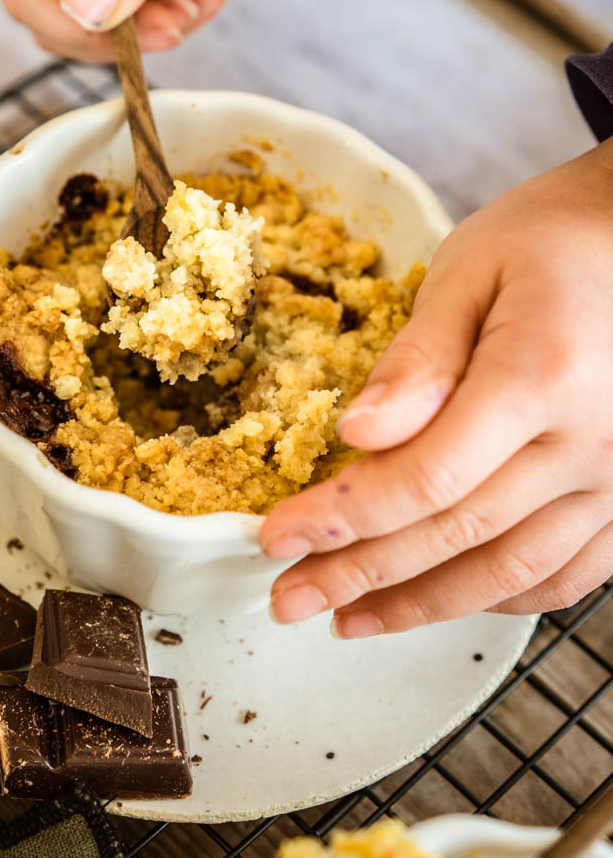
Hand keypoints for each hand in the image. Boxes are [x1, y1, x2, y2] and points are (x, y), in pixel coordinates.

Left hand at [260, 139, 612, 634]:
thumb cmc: (556, 239)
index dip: (342, 517)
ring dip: (421, 605)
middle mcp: (594, 445)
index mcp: (543, 377)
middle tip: (289, 596)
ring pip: (509, 572)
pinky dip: (498, 597)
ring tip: (350, 618)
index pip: (423, 478)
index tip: (277, 536)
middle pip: (455, 534)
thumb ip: (419, 358)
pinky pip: (568, 575)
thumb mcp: (473, 269)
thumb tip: (360, 433)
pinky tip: (445, 600)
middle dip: (359, 574)